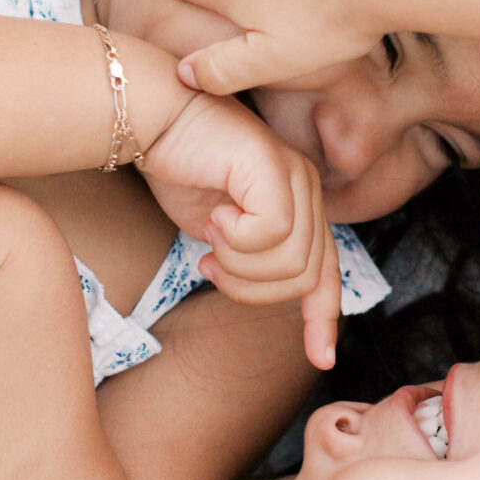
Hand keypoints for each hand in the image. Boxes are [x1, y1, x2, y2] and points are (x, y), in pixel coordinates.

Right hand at [139, 91, 341, 370]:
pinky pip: (272, 234)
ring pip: (291, 263)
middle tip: (210, 265)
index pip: (327, 274)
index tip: (320, 359)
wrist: (152, 119)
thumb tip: (263, 292)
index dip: (323, 319)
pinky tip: (214, 216)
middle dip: (252, 289)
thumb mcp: (220, 231)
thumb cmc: (180, 169)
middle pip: (306, 278)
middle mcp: (309, 189)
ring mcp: (297, 176)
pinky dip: (236, 240)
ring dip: (239, 266)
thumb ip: (250, 258)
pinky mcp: (275, 168)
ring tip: (210, 239)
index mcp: (301, 205)